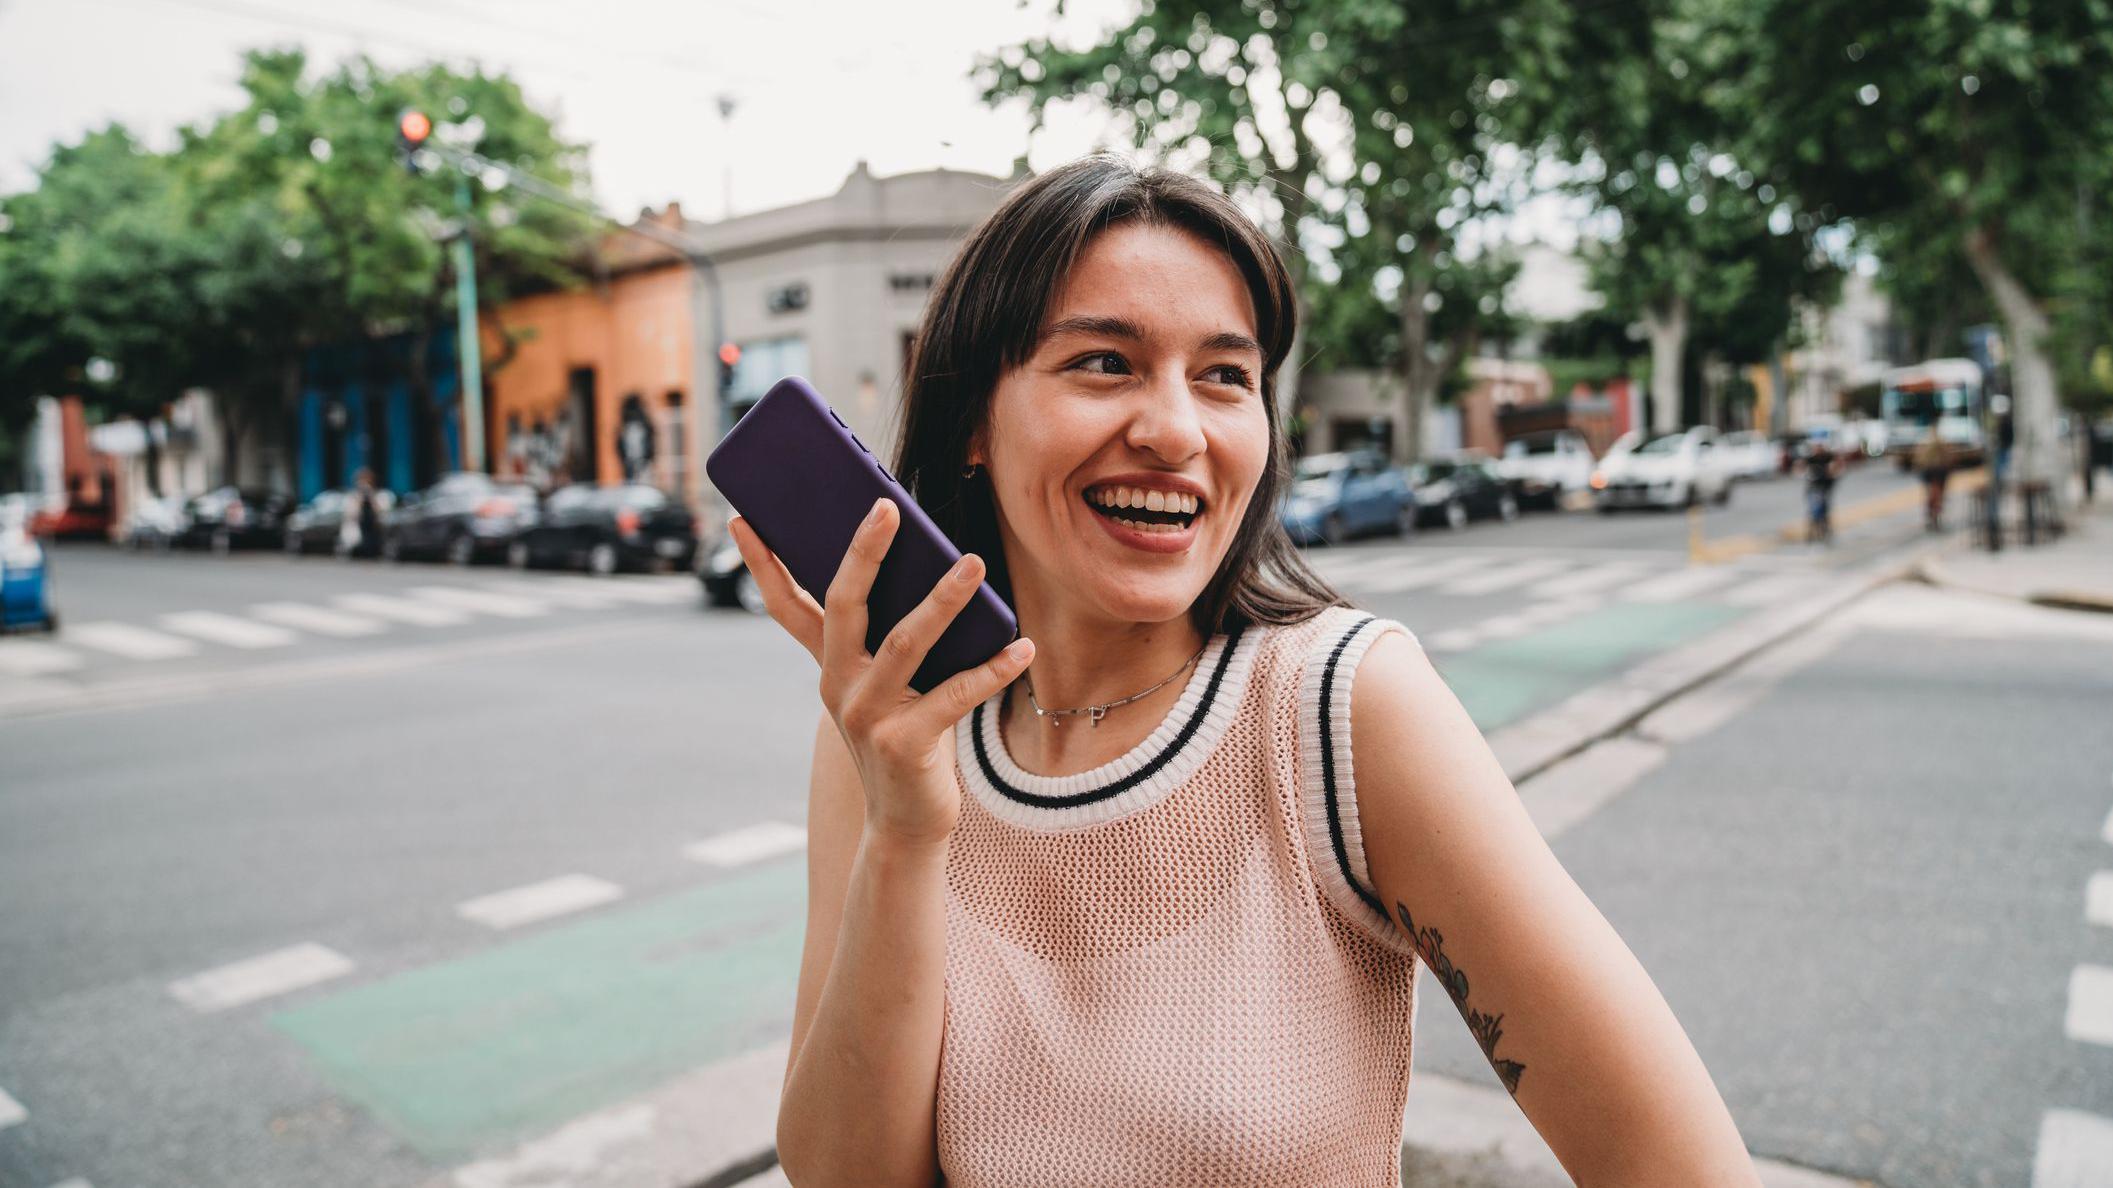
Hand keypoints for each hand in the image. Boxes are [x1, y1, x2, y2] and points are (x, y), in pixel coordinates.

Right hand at [726, 498, 1034, 846]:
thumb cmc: (907, 739)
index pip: (786, 606)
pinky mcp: (905, 744)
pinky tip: (1021, 648)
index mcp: (830, 666)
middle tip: (887, 509)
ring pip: (904, 642)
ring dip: (943, 600)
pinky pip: (953, 696)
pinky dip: (991, 670)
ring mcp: (868, 716)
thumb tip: (936, 570)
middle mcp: (839, 686)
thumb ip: (896, 638)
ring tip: (974, 564)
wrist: (905, 823)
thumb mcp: (888, 686)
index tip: (744, 517)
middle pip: (845, 606)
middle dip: (864, 553)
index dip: (764, 564)